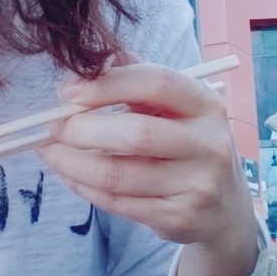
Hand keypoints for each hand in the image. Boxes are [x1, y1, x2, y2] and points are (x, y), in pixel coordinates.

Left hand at [37, 62, 258, 275]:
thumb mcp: (179, 108)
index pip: (158, 83)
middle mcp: (208, 143)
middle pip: (137, 134)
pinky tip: (70, 174)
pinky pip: (118, 202)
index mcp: (207, 104)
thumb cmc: (191, 145)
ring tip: (51, 152)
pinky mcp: (178, 218)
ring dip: (73, 163)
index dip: (109, 84)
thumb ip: (139, 80)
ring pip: (120, 175)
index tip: (69, 92)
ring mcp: (196, 184)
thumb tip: (92, 58)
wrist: (225, 208)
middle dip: (83, 129)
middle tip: (53, 127)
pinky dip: (84, 187)